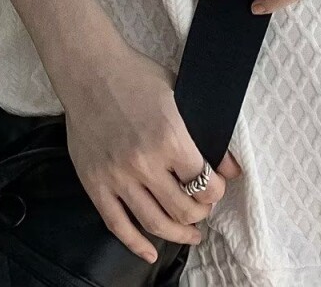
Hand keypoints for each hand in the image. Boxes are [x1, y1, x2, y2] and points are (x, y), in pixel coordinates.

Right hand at [61, 35, 243, 264]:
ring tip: (190, 234)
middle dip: (200, 213)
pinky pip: (117, 225)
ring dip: (177, 234)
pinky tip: (150, 252)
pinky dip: (136, 244)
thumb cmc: (135, 76)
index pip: (204, 183)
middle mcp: (144, 162)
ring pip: (154, 223)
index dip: (216, 191)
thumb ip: (205, 131)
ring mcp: (118, 176)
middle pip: (183, 209)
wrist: (89, 70)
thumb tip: (231, 168)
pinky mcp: (95, 183)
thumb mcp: (180, 94)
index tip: (216, 188)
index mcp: (170, 137)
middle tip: (203, 209)